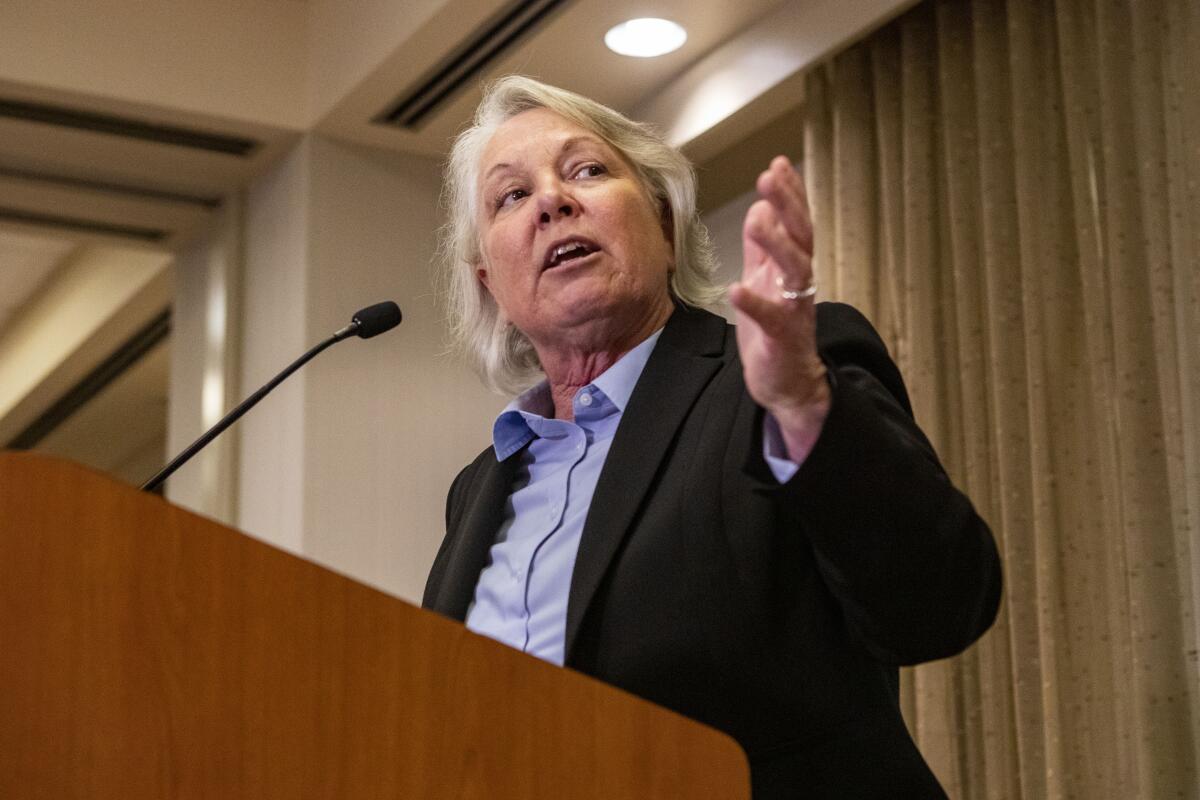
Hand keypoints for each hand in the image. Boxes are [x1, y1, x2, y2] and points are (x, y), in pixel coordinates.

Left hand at [728, 156, 829, 461]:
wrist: (787, 384)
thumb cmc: (774, 330)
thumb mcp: (764, 278)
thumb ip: (762, 245)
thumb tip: (762, 204)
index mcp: (793, 268)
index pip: (796, 223)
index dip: (790, 194)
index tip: (778, 163)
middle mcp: (800, 284)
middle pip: (801, 238)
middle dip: (788, 206)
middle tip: (770, 177)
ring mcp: (795, 310)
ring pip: (796, 270)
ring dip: (777, 243)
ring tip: (757, 218)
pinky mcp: (783, 339)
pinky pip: (773, 318)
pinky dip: (755, 303)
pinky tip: (737, 288)